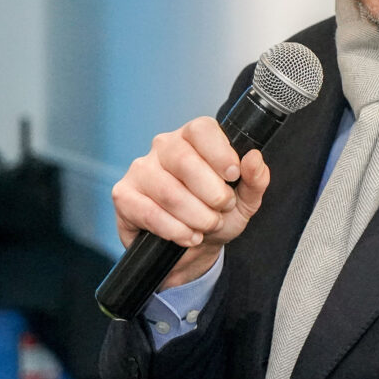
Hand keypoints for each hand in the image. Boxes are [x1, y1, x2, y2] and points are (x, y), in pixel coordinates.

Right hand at [112, 116, 271, 287]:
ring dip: (196, 216)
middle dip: (211, 193)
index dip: (220, 152)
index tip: (233, 175)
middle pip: (185, 161)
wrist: (192, 249)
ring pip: (169, 191)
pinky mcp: (124, 195)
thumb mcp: (244, 201)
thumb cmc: (217, 214)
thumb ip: (255, 179)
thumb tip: (254, 157)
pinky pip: (149, 212)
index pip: (202, 129)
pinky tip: (188, 236)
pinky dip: (175, 229)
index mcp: (193, 138)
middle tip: (222, 209)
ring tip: (207, 226)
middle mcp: (163, 147)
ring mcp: (140, 170)